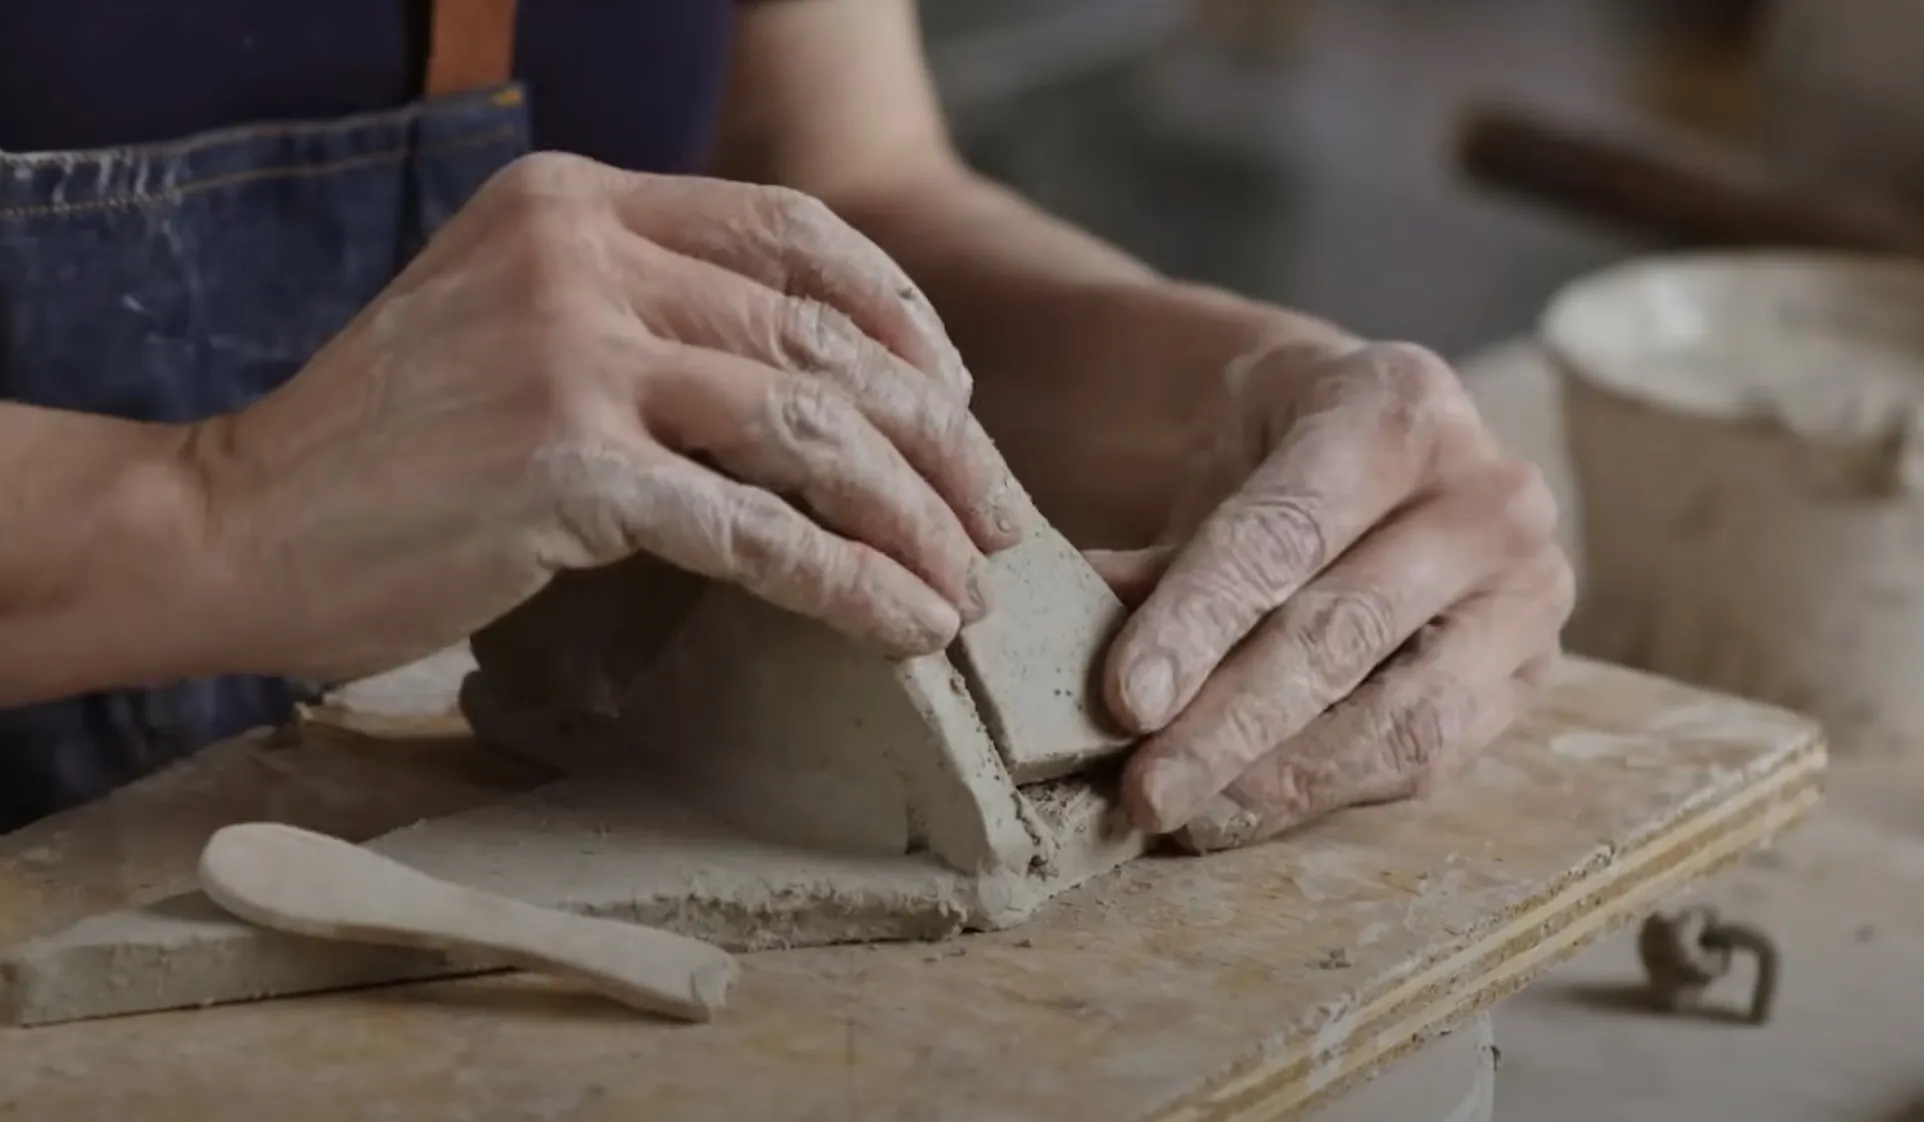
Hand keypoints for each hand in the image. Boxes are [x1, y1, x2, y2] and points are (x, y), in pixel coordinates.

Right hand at [186, 153, 1020, 682]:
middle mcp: (584, 255)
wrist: (236, 521)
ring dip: (914, 518)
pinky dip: (848, 582)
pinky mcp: (567, 467)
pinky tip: (903, 626)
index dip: (902, 316)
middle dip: (938, 438)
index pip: (794, 232)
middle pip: (825, 335)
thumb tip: (812, 381)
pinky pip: (757, 529)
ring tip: (968, 588)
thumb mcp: (510, 320)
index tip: (958, 398)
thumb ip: (640, 311)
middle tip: (997, 517)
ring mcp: (573, 353)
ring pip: (810, 430)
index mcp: (579, 202)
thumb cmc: (386, 446)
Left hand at [1095, 340, 1572, 849]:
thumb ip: (1154, 560)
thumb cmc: (1283, 460)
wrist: (1383, 449)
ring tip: (1185, 816)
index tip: (1124, 701)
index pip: (1288, 532)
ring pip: (1400, 715)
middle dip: (1229, 724)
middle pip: (1342, 632)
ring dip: (1279, 780)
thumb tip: (1057, 650)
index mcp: (1399, 406)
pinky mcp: (1533, 673)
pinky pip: (1429, 756)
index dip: (1199, 622)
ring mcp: (1530, 587)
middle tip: (1144, 789)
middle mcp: (1489, 493)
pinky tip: (1244, 811)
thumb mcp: (1217, 470)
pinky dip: (1327, 792)